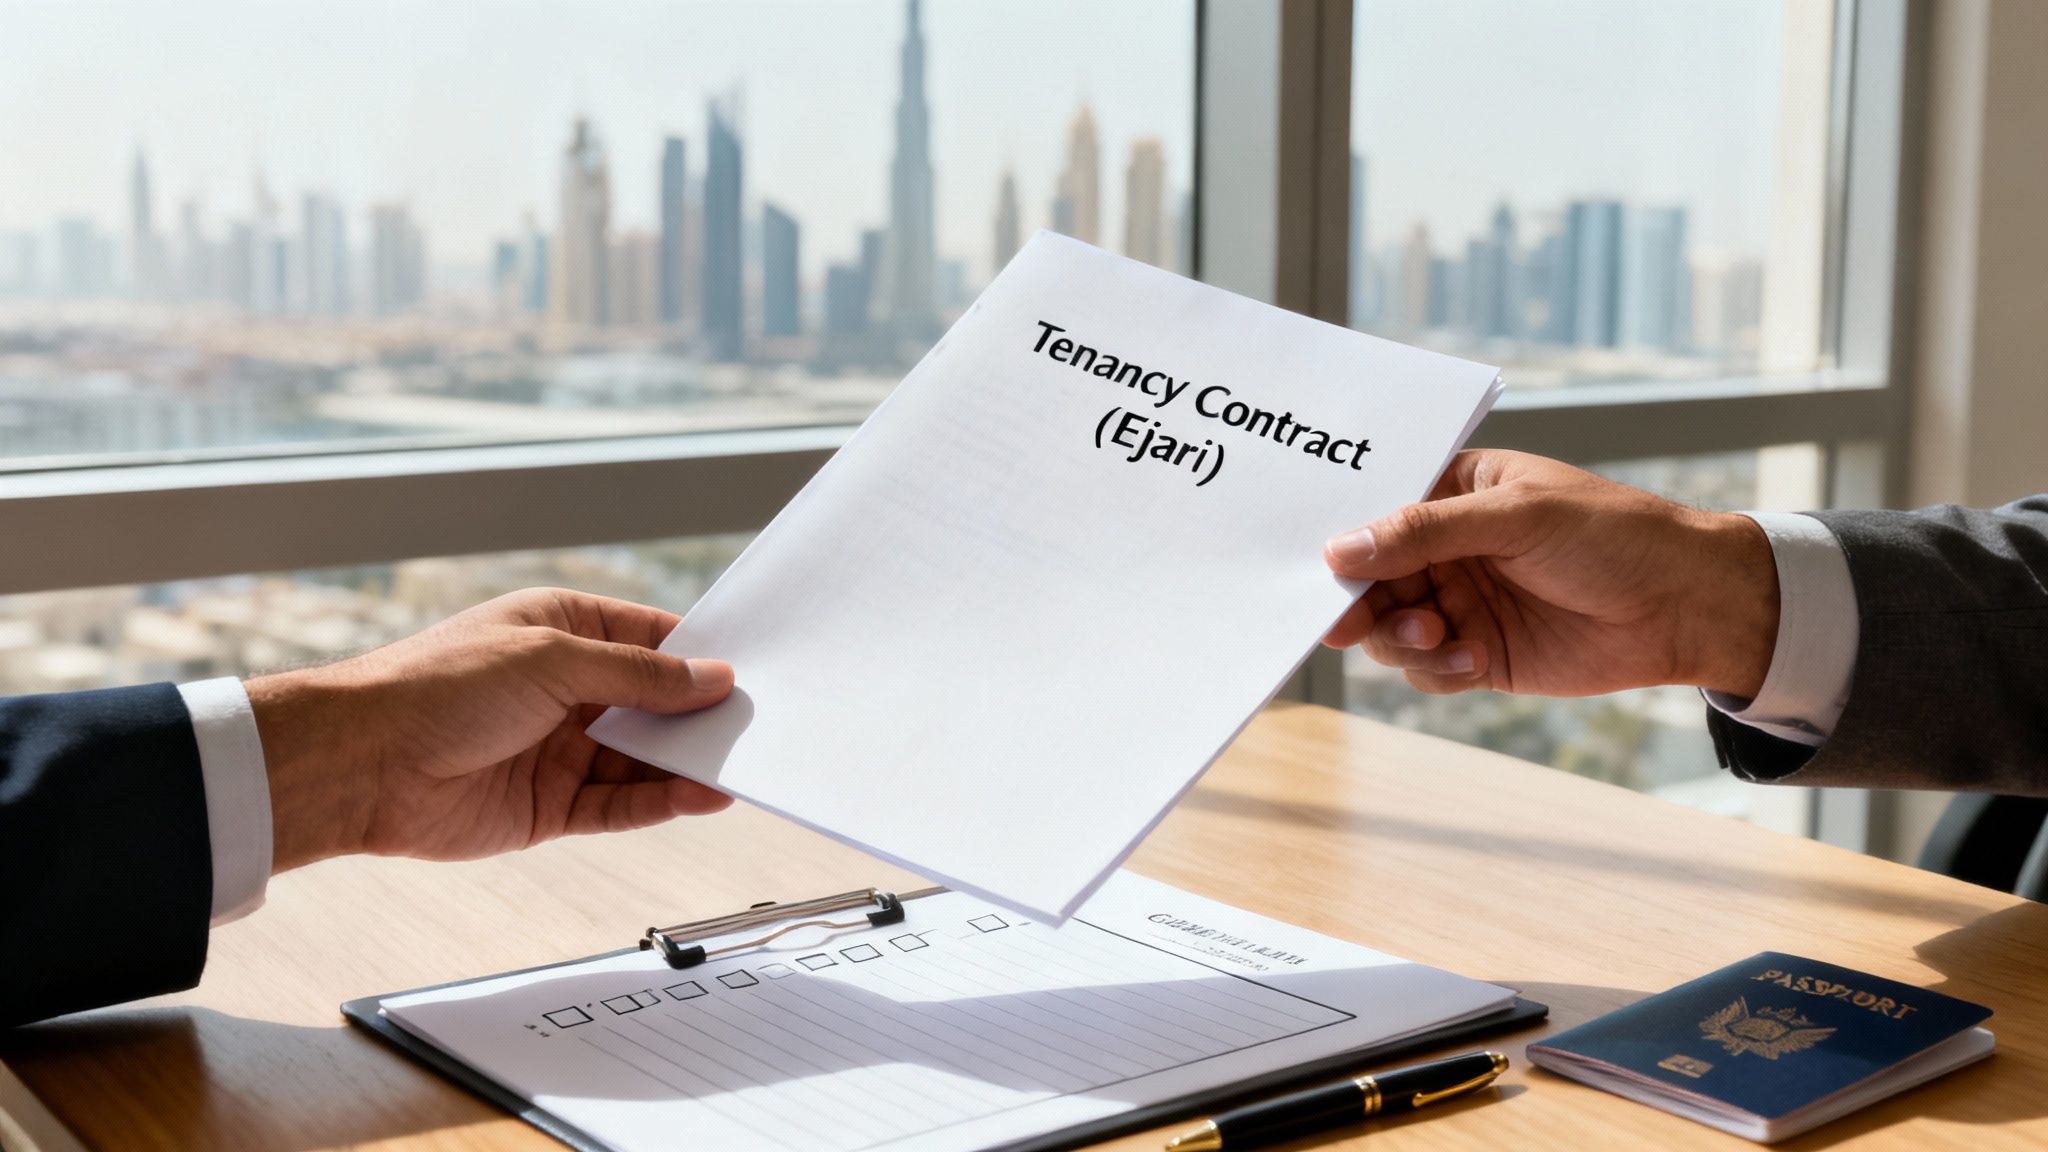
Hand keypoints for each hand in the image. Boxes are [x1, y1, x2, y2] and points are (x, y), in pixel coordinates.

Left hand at [246, 588, 734, 871]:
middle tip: (757, 725)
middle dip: (700, 714)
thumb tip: (711, 678)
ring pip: (642, 758)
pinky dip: (661, 802)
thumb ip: (638, 676)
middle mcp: (564, 688)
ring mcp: (558, 748)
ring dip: (687, 763)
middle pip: (653, 703)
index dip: (699, 655)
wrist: (359, 764)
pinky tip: (700, 797)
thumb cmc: (437, 687)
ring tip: (738, 767)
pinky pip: (620, 804)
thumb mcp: (553, 660)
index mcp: (562, 631)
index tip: (751, 671)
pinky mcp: (550, 805)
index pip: (650, 639)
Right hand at [1322, 450, 1780, 697]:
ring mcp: (1464, 602)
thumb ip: (1423, 531)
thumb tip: (1339, 550)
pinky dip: (1437, 670)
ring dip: (1401, 639)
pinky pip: (1428, 671)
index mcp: (1455, 493)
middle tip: (1351, 622)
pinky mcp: (1483, 655)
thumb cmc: (1613, 534)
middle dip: (1362, 602)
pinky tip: (1473, 660)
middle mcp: (1450, 548)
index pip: (1377, 513)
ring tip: (1439, 636)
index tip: (1317, 571)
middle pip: (1371, 580)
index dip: (1342, 541)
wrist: (1687, 605)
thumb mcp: (1514, 515)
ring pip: (1391, 630)